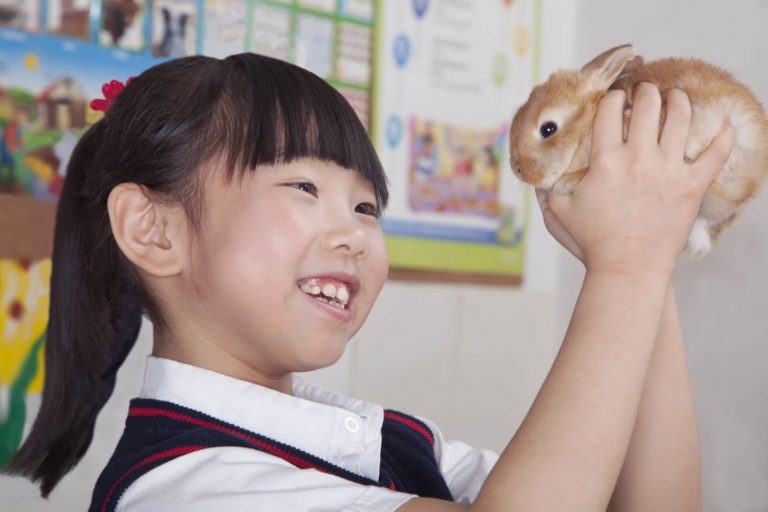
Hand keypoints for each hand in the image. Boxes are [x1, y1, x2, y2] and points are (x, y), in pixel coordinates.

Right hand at [543, 83, 734, 276]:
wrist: (627, 270)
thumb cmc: (592, 244)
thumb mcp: (558, 214)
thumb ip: (546, 190)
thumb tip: (535, 174)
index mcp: (606, 161)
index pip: (609, 109)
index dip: (611, 97)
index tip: (613, 99)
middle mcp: (638, 158)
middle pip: (648, 103)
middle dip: (646, 91)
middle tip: (645, 93)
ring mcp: (669, 170)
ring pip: (681, 116)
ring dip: (678, 100)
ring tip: (675, 98)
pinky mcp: (692, 186)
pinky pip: (716, 152)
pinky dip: (724, 135)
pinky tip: (724, 123)